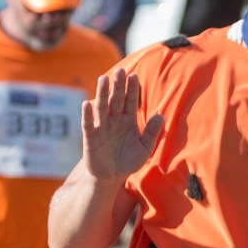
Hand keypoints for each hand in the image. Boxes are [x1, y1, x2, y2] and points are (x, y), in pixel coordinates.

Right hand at [81, 67, 163, 181]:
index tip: (134, 76)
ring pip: (102, 107)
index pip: (130, 101)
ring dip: (102, 93)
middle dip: (118, 86)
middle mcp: (114, 120)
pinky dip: (87, 115)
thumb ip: (152, 132)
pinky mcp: (90, 138)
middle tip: (120, 70)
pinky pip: (88, 124)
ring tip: (103, 79)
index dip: (132, 90)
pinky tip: (87, 104)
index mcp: (128, 120)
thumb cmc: (128, 161)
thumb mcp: (144, 148)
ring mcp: (101, 127)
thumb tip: (161, 115)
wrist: (112, 177)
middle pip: (116, 100)